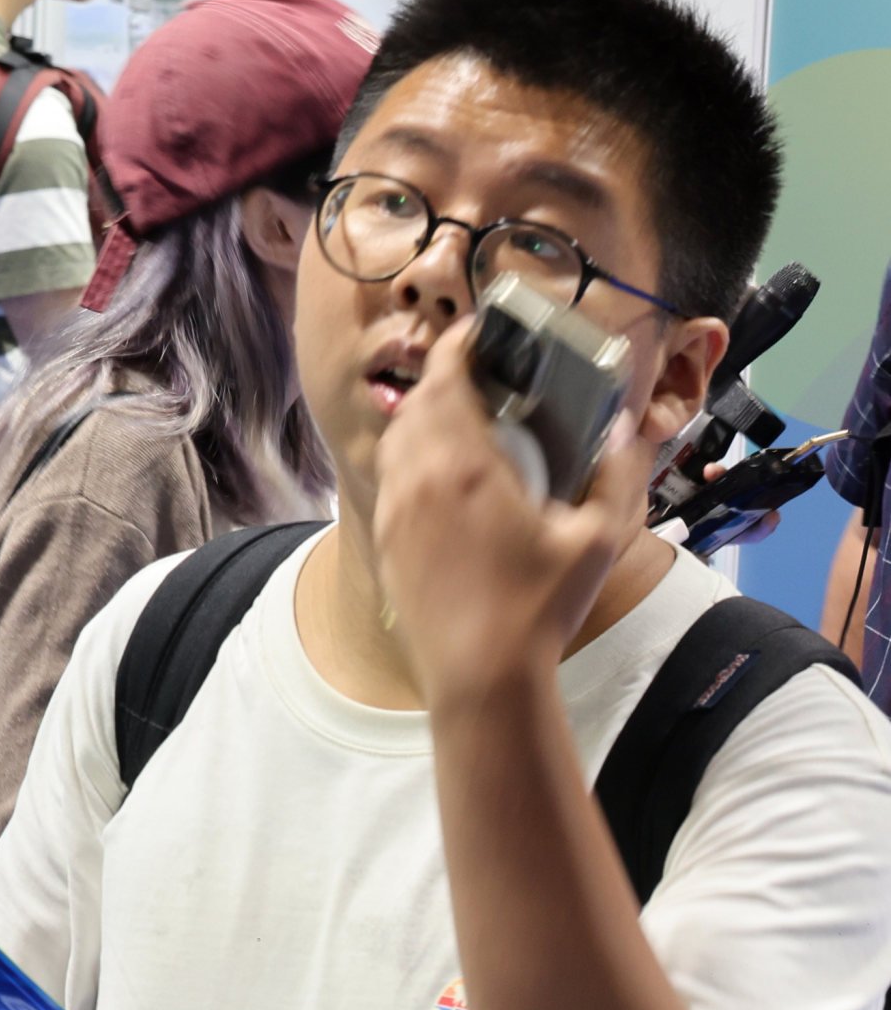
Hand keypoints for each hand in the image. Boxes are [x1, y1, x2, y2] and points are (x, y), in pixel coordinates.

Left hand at [370, 316, 653, 711]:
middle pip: (416, 403)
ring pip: (396, 440)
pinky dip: (415, 459)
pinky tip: (450, 476)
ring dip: (426, 418)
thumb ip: (617, 472)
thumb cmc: (540, 608)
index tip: (481, 331)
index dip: (461, 344)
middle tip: (486, 376)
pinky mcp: (384, 541)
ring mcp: (392, 511)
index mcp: (460, 466)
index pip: (445, 378)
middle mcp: (413, 480)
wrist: (479, 678)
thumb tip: (623, 426)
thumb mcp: (600, 537)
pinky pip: (393, 478)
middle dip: (446, 380)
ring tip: (470, 421)